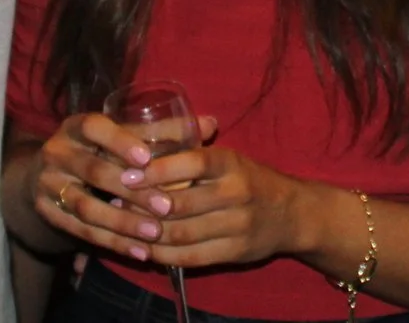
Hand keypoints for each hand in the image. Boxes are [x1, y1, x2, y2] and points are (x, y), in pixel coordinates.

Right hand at [30, 111, 219, 262]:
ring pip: (86, 207)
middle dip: (132, 190)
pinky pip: (82, 232)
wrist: (51, 175)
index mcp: (77, 126)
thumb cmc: (101, 149)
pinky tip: (140, 251)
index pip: (95, 127)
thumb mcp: (123, 135)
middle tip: (166, 206)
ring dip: (123, 222)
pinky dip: (112, 242)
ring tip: (155, 232)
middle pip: (93, 171)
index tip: (147, 159)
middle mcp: (58, 152)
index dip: (120, 141)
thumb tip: (211, 124)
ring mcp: (49, 185)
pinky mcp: (48, 213)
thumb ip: (164, 131)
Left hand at [131, 142, 317, 268]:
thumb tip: (141, 150)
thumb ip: (192, 154)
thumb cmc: (249, 179)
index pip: (192, 163)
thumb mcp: (228, 159)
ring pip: (182, 234)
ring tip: (124, 226)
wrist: (291, 213)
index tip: (128, 174)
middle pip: (181, 203)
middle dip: (144, 205)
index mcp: (232, 163)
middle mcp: (236, 193)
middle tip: (116, 203)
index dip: (158, 170)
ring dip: (148, 232)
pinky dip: (163, 255)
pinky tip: (144, 248)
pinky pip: (190, 258)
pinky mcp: (234, 253)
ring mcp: (237, 226)